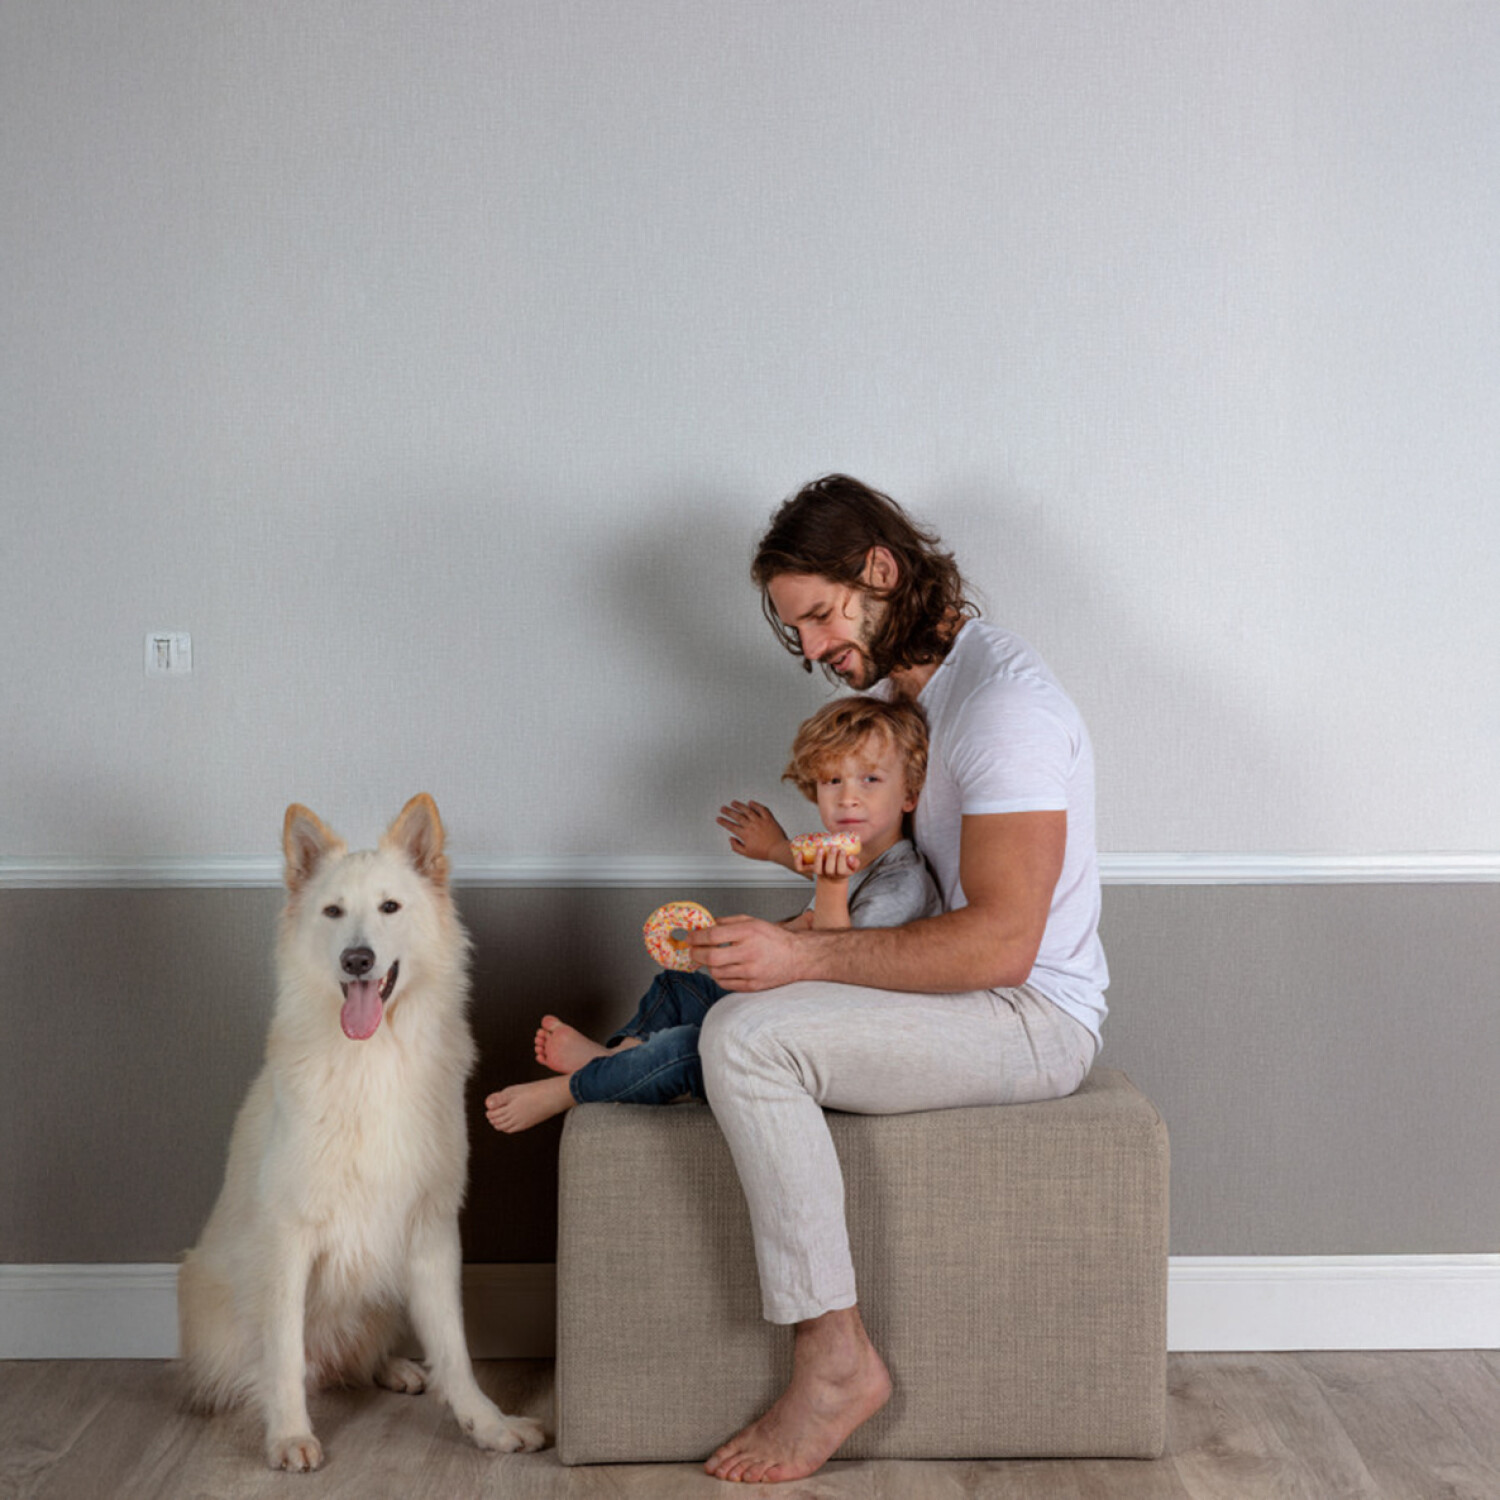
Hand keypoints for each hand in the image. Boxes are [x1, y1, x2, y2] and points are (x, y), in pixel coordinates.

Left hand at [688, 915, 804, 991]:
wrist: (797, 957)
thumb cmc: (774, 938)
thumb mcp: (751, 921)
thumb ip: (726, 922)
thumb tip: (704, 925)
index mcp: (748, 933)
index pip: (713, 936)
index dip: (696, 937)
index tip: (690, 938)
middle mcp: (749, 952)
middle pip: (711, 957)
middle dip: (696, 954)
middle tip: (693, 951)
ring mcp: (751, 971)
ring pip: (716, 972)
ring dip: (708, 966)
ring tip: (712, 959)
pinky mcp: (752, 986)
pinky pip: (725, 984)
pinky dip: (719, 977)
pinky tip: (723, 969)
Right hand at [717, 800, 790, 864]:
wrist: (778, 850)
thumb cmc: (764, 853)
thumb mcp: (747, 853)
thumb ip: (736, 847)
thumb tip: (731, 839)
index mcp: (745, 834)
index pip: (731, 826)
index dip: (723, 822)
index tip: (719, 819)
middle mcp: (751, 826)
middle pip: (737, 816)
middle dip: (728, 811)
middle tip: (723, 808)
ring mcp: (760, 821)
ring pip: (748, 810)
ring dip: (739, 806)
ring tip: (733, 802)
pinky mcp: (769, 819)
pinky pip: (762, 809)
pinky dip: (756, 805)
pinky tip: (751, 802)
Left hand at [794, 845, 860, 883]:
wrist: (833, 876)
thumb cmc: (843, 867)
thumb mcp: (852, 867)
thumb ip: (854, 862)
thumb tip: (850, 857)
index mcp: (840, 874)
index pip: (841, 870)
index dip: (841, 860)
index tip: (842, 850)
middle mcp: (829, 874)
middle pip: (829, 870)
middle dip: (832, 858)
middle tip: (834, 848)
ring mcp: (819, 872)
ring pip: (817, 870)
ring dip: (818, 859)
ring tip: (820, 849)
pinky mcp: (810, 869)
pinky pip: (802, 868)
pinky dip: (798, 862)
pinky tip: (800, 853)